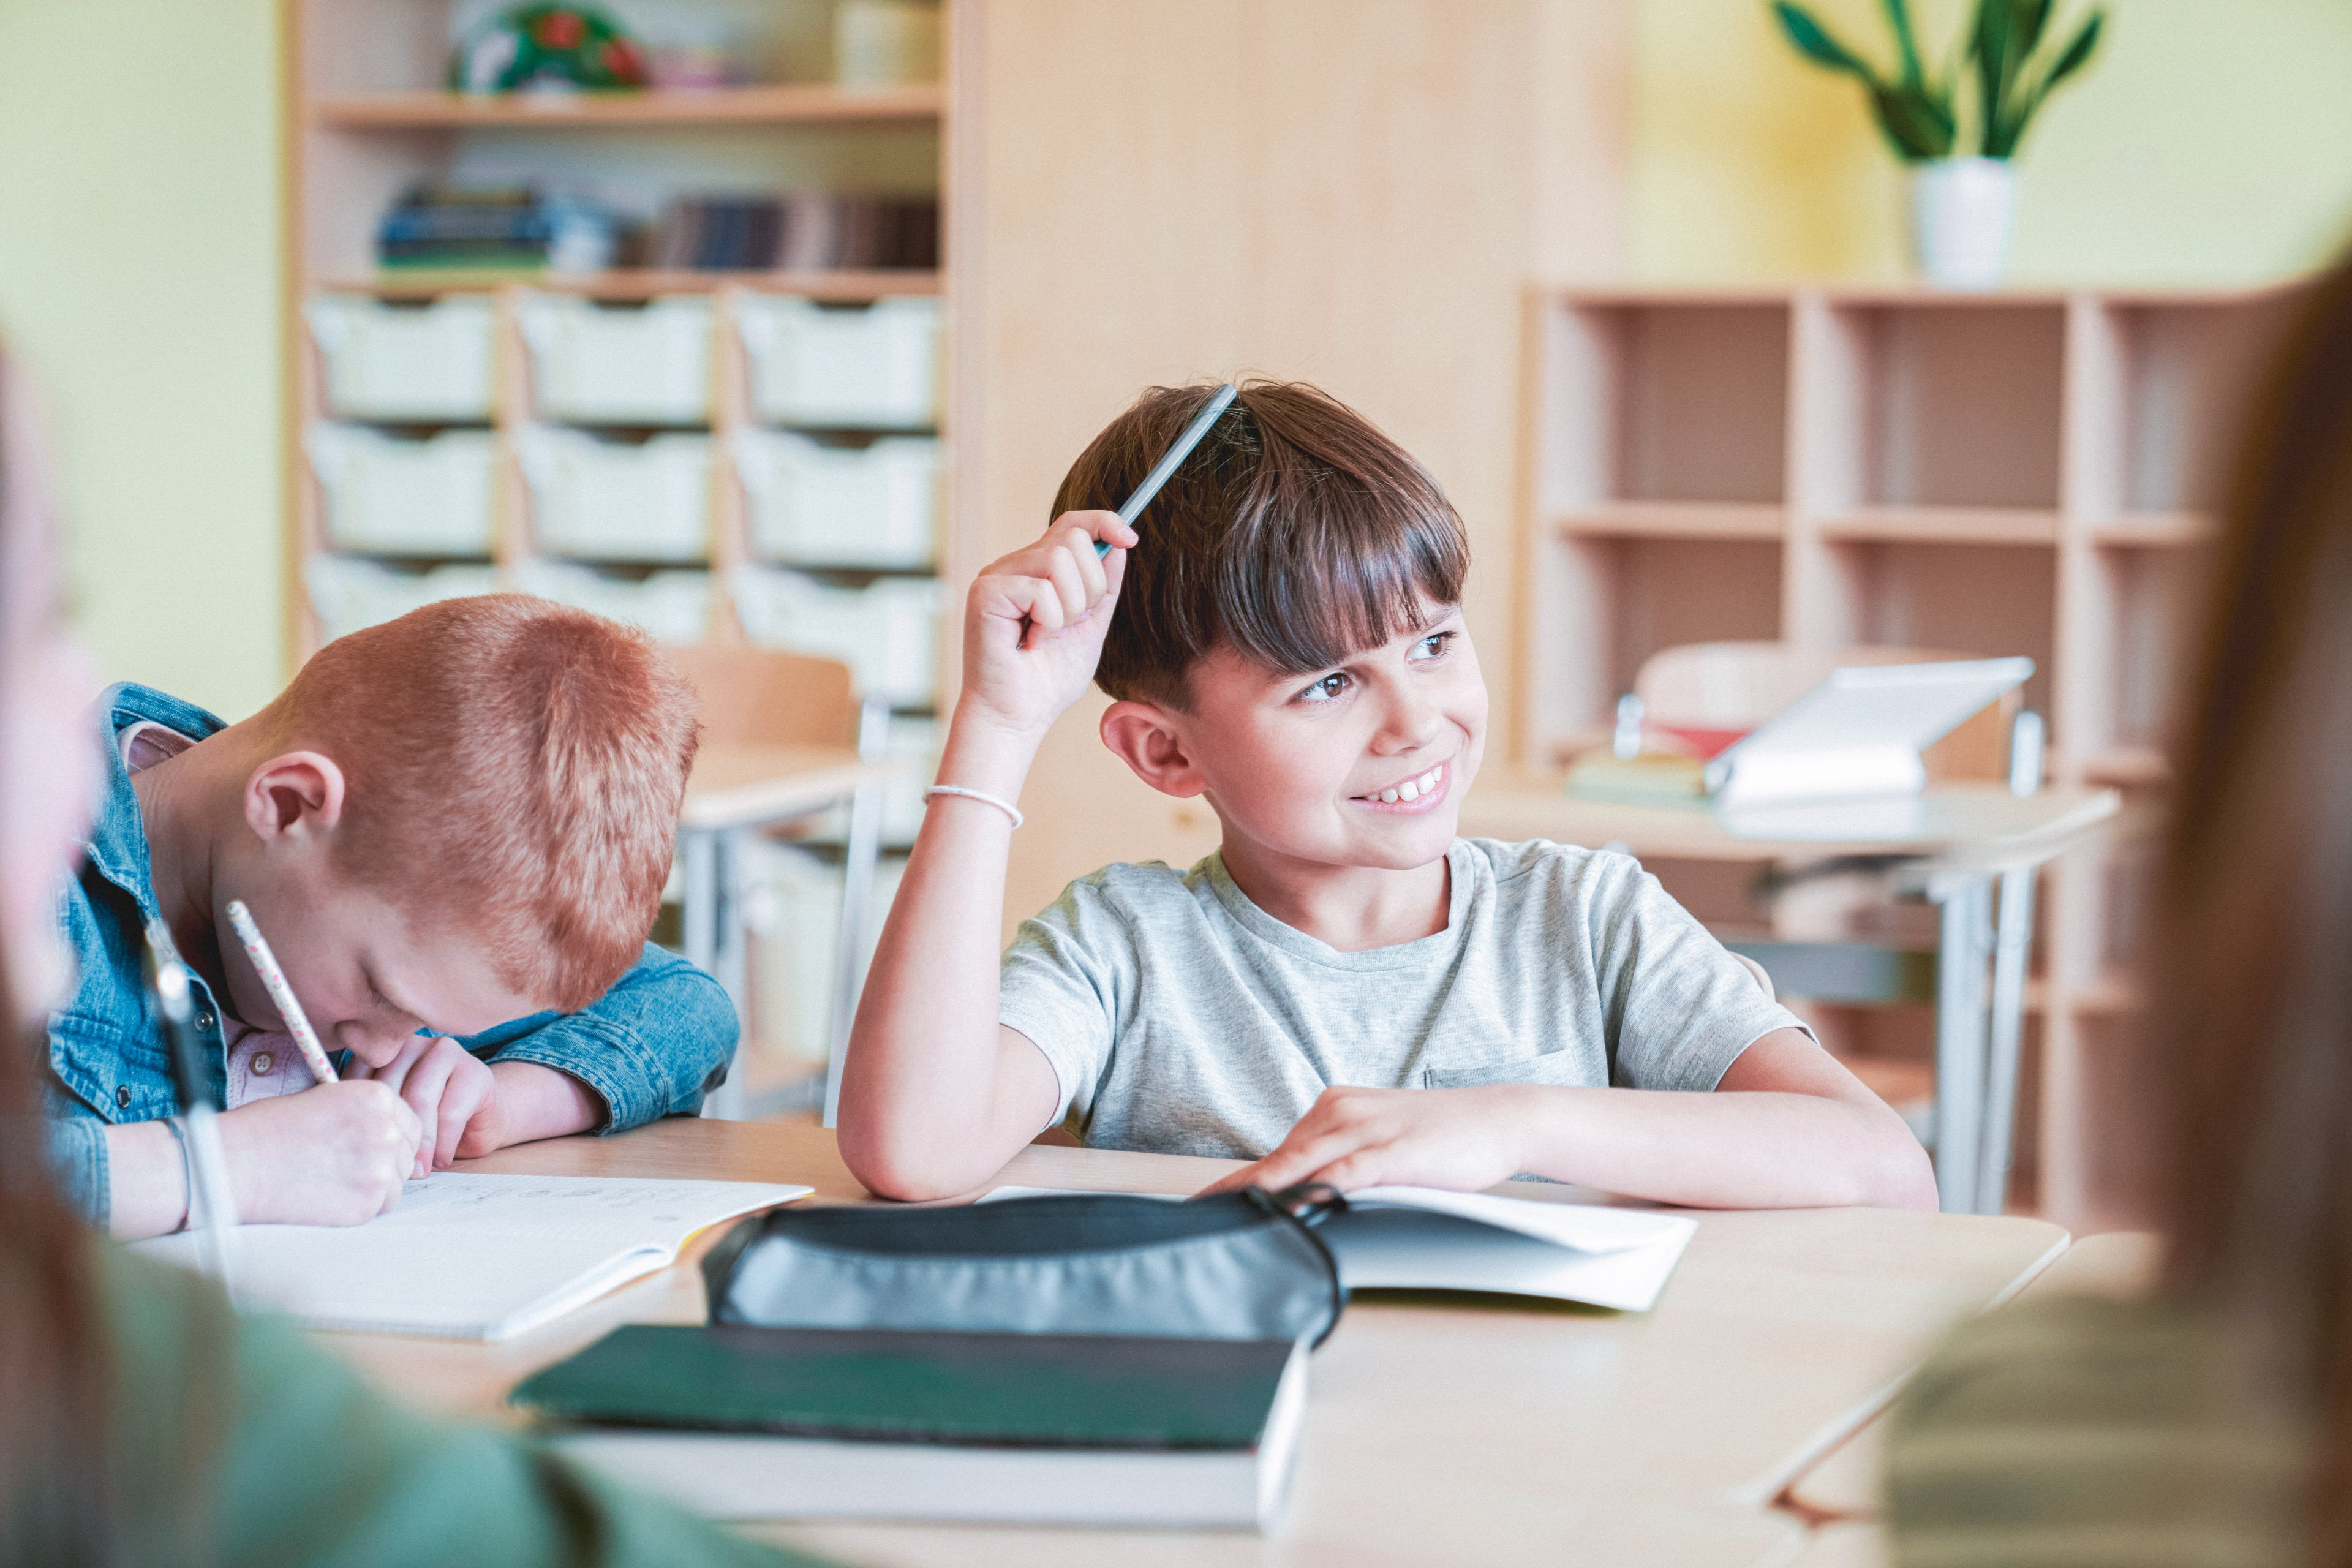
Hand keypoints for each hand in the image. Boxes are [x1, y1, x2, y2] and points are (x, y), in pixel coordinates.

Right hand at [216, 1080, 421, 1226]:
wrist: (234, 1165)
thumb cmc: (265, 1130)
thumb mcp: (323, 1101)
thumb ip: (363, 1115)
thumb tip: (390, 1136)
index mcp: (375, 1097)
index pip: (409, 1121)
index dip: (392, 1136)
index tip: (374, 1147)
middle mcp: (385, 1130)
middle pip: (406, 1153)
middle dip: (384, 1162)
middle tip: (348, 1169)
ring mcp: (379, 1169)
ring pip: (396, 1183)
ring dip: (373, 1186)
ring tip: (332, 1183)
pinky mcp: (366, 1204)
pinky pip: (380, 1208)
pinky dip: (361, 1207)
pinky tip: (328, 1198)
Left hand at [342, 1034, 500, 1175]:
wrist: (482, 1121)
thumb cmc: (428, 1123)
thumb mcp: (393, 1117)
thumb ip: (370, 1116)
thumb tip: (338, 1142)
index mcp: (383, 1052)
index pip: (359, 1080)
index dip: (360, 1119)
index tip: (364, 1151)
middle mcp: (411, 1045)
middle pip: (389, 1090)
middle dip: (390, 1134)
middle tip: (389, 1168)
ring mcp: (445, 1053)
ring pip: (419, 1100)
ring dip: (418, 1142)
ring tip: (416, 1170)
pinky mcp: (475, 1072)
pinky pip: (450, 1113)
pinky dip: (443, 1144)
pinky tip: (440, 1159)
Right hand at [958, 511, 1136, 739]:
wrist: (1017, 718)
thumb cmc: (1048, 680)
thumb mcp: (1090, 626)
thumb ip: (1103, 587)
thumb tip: (1119, 543)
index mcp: (1037, 570)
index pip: (1072, 524)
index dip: (1104, 522)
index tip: (1130, 538)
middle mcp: (1014, 566)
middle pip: (1072, 538)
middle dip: (1088, 586)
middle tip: (1069, 624)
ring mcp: (996, 576)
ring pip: (1058, 560)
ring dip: (1068, 609)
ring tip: (1047, 637)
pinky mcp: (985, 592)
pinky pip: (1040, 590)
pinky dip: (1048, 623)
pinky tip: (1030, 644)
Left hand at [1196, 1086, 1534, 1196]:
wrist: (1498, 1118)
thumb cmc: (1437, 1137)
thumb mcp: (1377, 1142)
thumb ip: (1339, 1162)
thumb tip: (1303, 1197)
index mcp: (1332, 1110)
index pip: (1276, 1154)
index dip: (1237, 1183)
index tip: (1202, 1205)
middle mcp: (1340, 1113)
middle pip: (1277, 1160)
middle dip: (1236, 1192)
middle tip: (1197, 1216)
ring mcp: (1367, 1131)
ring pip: (1301, 1165)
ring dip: (1262, 1193)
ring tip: (1226, 1217)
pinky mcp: (1394, 1152)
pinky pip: (1346, 1174)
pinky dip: (1317, 1191)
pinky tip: (1295, 1208)